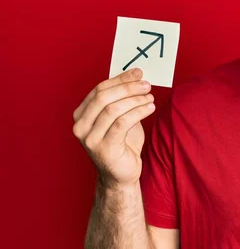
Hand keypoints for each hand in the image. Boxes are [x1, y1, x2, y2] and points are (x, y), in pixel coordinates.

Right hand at [72, 68, 154, 187]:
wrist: (122, 174)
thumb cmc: (122, 143)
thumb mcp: (120, 117)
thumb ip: (122, 98)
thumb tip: (136, 75)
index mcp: (81, 115)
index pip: (99, 89)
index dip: (120, 79)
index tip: (138, 73)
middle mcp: (80, 126)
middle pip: (104, 97)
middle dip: (128, 87)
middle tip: (146, 85)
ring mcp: (90, 139)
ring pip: (113, 109)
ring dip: (135, 99)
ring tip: (151, 97)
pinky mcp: (104, 149)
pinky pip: (122, 123)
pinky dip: (138, 112)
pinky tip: (150, 108)